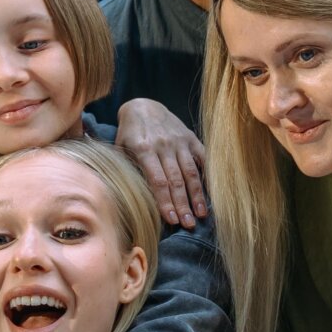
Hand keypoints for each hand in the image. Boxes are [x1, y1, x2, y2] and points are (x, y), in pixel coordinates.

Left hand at [116, 98, 207, 227]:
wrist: (144, 106)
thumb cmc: (129, 134)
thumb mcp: (120, 148)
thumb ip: (126, 170)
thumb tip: (128, 198)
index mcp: (144, 149)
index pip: (158, 181)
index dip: (165, 202)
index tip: (171, 220)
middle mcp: (164, 145)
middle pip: (176, 180)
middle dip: (183, 204)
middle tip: (188, 225)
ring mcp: (180, 141)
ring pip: (191, 172)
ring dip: (197, 195)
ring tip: (201, 214)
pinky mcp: (191, 138)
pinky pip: (202, 159)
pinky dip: (207, 176)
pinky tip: (210, 194)